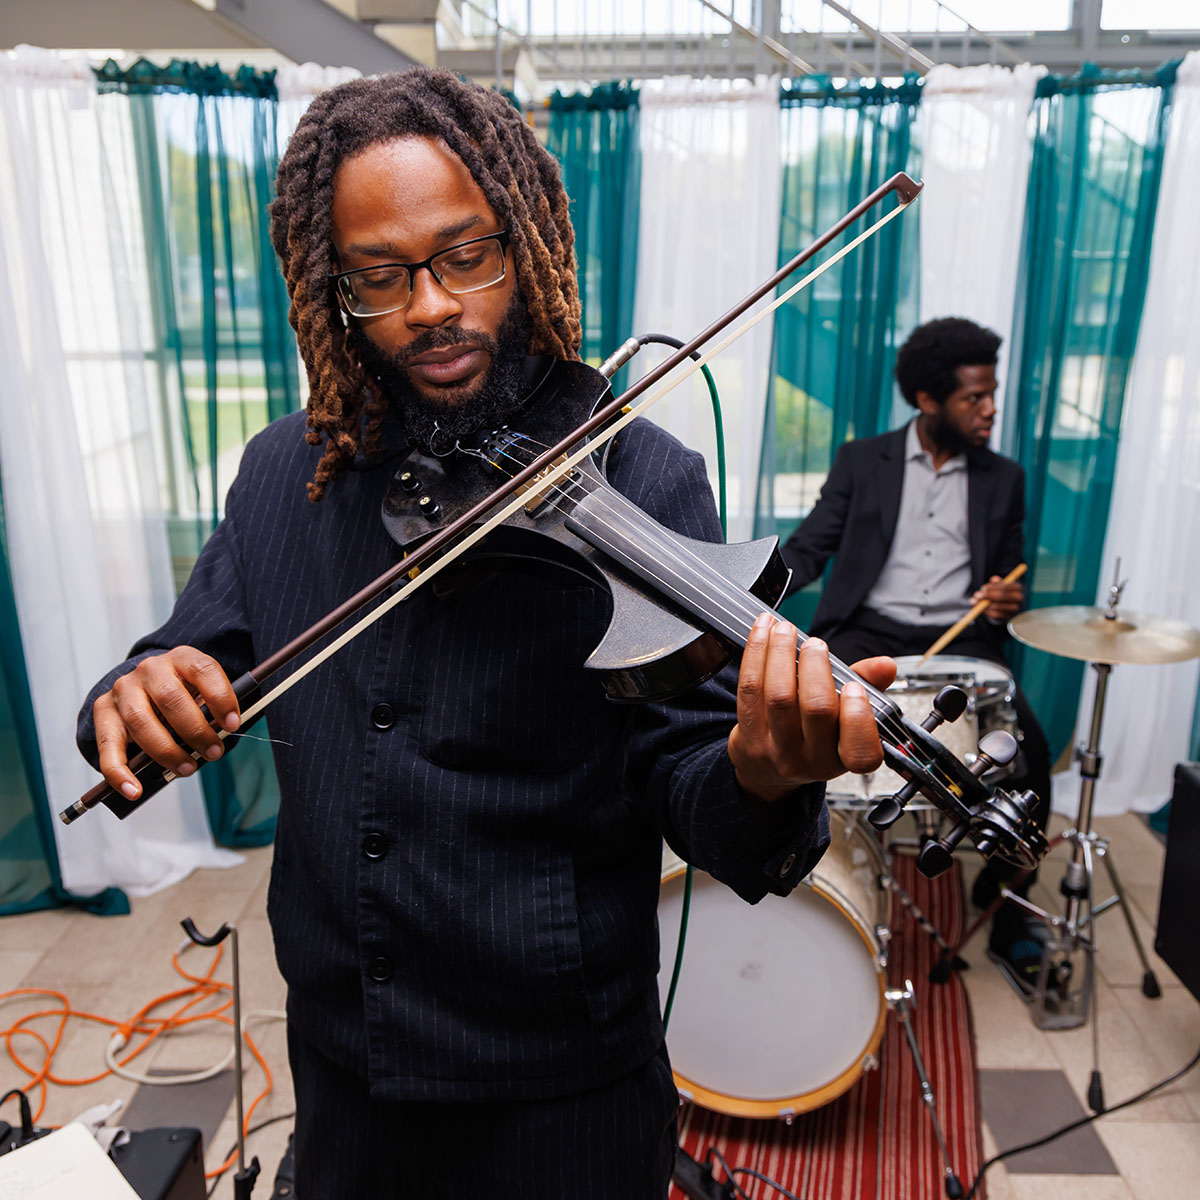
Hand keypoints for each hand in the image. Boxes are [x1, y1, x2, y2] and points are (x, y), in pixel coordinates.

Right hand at [92, 647, 240, 800]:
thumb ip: (210, 710)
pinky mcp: (104, 711)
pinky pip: (108, 746)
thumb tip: (218, 739)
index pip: (203, 669)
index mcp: (182, 658)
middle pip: (170, 697)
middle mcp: (150, 669)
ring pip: (140, 721)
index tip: (232, 725)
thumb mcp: (203, 693)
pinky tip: (134, 789)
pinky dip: (120, 772)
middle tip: (213, 752)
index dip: (220, 697)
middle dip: (195, 730)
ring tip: (187, 768)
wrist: (147, 687)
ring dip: (166, 751)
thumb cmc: (184, 695)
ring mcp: (124, 689)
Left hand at [728, 614, 896, 802]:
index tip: (854, 686)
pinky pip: (750, 689)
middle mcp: (811, 760)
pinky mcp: (748, 735)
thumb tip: (886, 665)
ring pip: (779, 696)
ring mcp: (776, 749)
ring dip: (781, 653)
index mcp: (843, 758)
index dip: (858, 717)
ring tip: (785, 630)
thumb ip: (868, 687)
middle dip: (816, 667)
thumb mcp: (845, 719)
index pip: (860, 752)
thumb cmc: (812, 735)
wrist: (765, 768)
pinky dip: (756, 654)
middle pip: (816, 710)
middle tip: (815, 644)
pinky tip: (763, 632)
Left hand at [971, 574, 1024, 622]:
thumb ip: (996, 582)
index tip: (983, 588)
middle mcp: (1019, 599)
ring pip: (997, 606)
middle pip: (1001, 596)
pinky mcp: (1008, 617)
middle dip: (988, 595)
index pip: (1004, 587)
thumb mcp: (999, 585)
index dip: (992, 587)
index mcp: (1018, 588)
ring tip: (975, 601)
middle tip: (978, 595)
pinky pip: (996, 615)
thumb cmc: (1002, 593)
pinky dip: (986, 611)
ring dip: (984, 604)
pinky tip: (980, 608)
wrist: (1007, 607)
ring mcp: (1015, 609)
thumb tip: (994, 579)